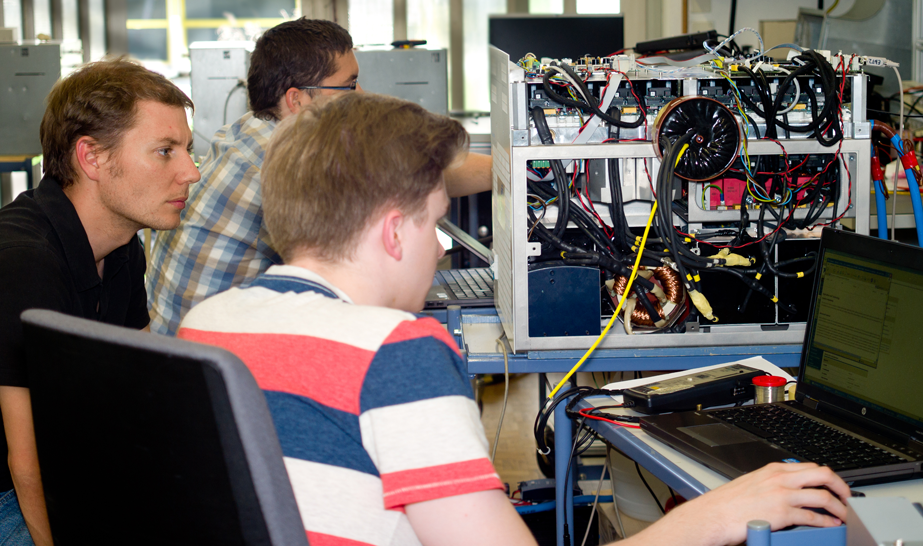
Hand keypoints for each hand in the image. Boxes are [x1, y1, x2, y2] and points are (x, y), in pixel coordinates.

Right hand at [669, 462, 849, 545]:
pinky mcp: (782, 514)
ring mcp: (782, 495)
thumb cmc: (728, 504)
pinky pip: (813, 517)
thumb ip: (773, 484)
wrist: (713, 515)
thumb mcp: (752, 484)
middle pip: (823, 475)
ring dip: (839, 507)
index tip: (835, 486)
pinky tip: (830, 526)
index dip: (829, 477)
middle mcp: (780, 479)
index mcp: (773, 470)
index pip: (811, 467)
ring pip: (823, 496)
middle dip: (841, 487)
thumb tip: (790, 491)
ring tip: (844, 516)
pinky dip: (826, 522)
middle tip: (847, 498)